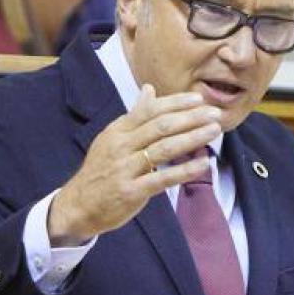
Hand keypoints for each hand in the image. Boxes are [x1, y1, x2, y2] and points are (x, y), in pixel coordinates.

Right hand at [48, 85, 219, 245]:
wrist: (78, 205)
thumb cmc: (101, 169)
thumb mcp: (112, 138)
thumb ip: (134, 115)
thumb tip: (149, 88)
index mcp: (118, 130)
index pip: (150, 110)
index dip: (176, 103)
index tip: (199, 99)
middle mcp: (121, 145)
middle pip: (161, 126)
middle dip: (191, 118)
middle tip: (215, 114)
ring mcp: (125, 168)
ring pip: (164, 148)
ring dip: (192, 138)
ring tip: (214, 131)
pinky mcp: (131, 191)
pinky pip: (163, 178)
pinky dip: (185, 170)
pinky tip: (203, 163)